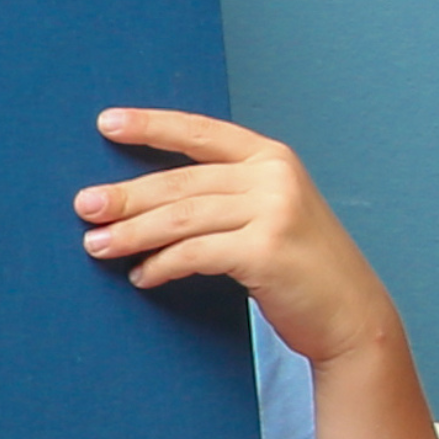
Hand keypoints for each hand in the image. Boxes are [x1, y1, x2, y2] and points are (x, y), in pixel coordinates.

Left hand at [78, 108, 399, 360]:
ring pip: (181, 218)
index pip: (200, 133)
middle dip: (127, 195)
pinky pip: (194, 254)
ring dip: (133, 233)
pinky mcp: (266, 251)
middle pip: (181, 182)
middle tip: (86, 206)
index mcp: (273, 159)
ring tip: (98, 245)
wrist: (352, 314)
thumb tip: (150, 199)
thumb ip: (228, 195)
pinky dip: (161, 265)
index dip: (151, 126)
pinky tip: (143, 276)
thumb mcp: (274, 213)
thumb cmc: (304, 267)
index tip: (107, 124)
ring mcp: (273, 213)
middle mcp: (274, 178)